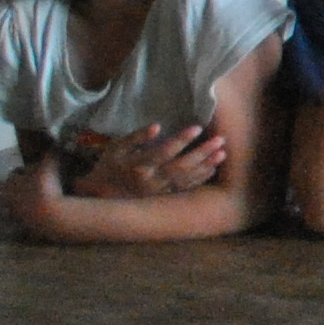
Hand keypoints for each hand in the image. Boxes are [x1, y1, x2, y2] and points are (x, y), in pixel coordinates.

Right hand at [71, 123, 229, 198]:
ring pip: (186, 179)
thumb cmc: (110, 165)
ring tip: (223, 153)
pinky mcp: (162, 198)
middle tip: (220, 140)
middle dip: (202, 153)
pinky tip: (213, 168)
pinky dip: (200, 179)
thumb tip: (158, 126)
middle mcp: (150, 180)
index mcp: (138, 165)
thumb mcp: (117, 147)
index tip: (198, 127)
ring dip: (206, 166)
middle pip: (181, 166)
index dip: (182, 140)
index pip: (164, 151)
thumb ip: (137, 137)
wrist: (100, 195)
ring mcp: (158, 191)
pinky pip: (185, 189)